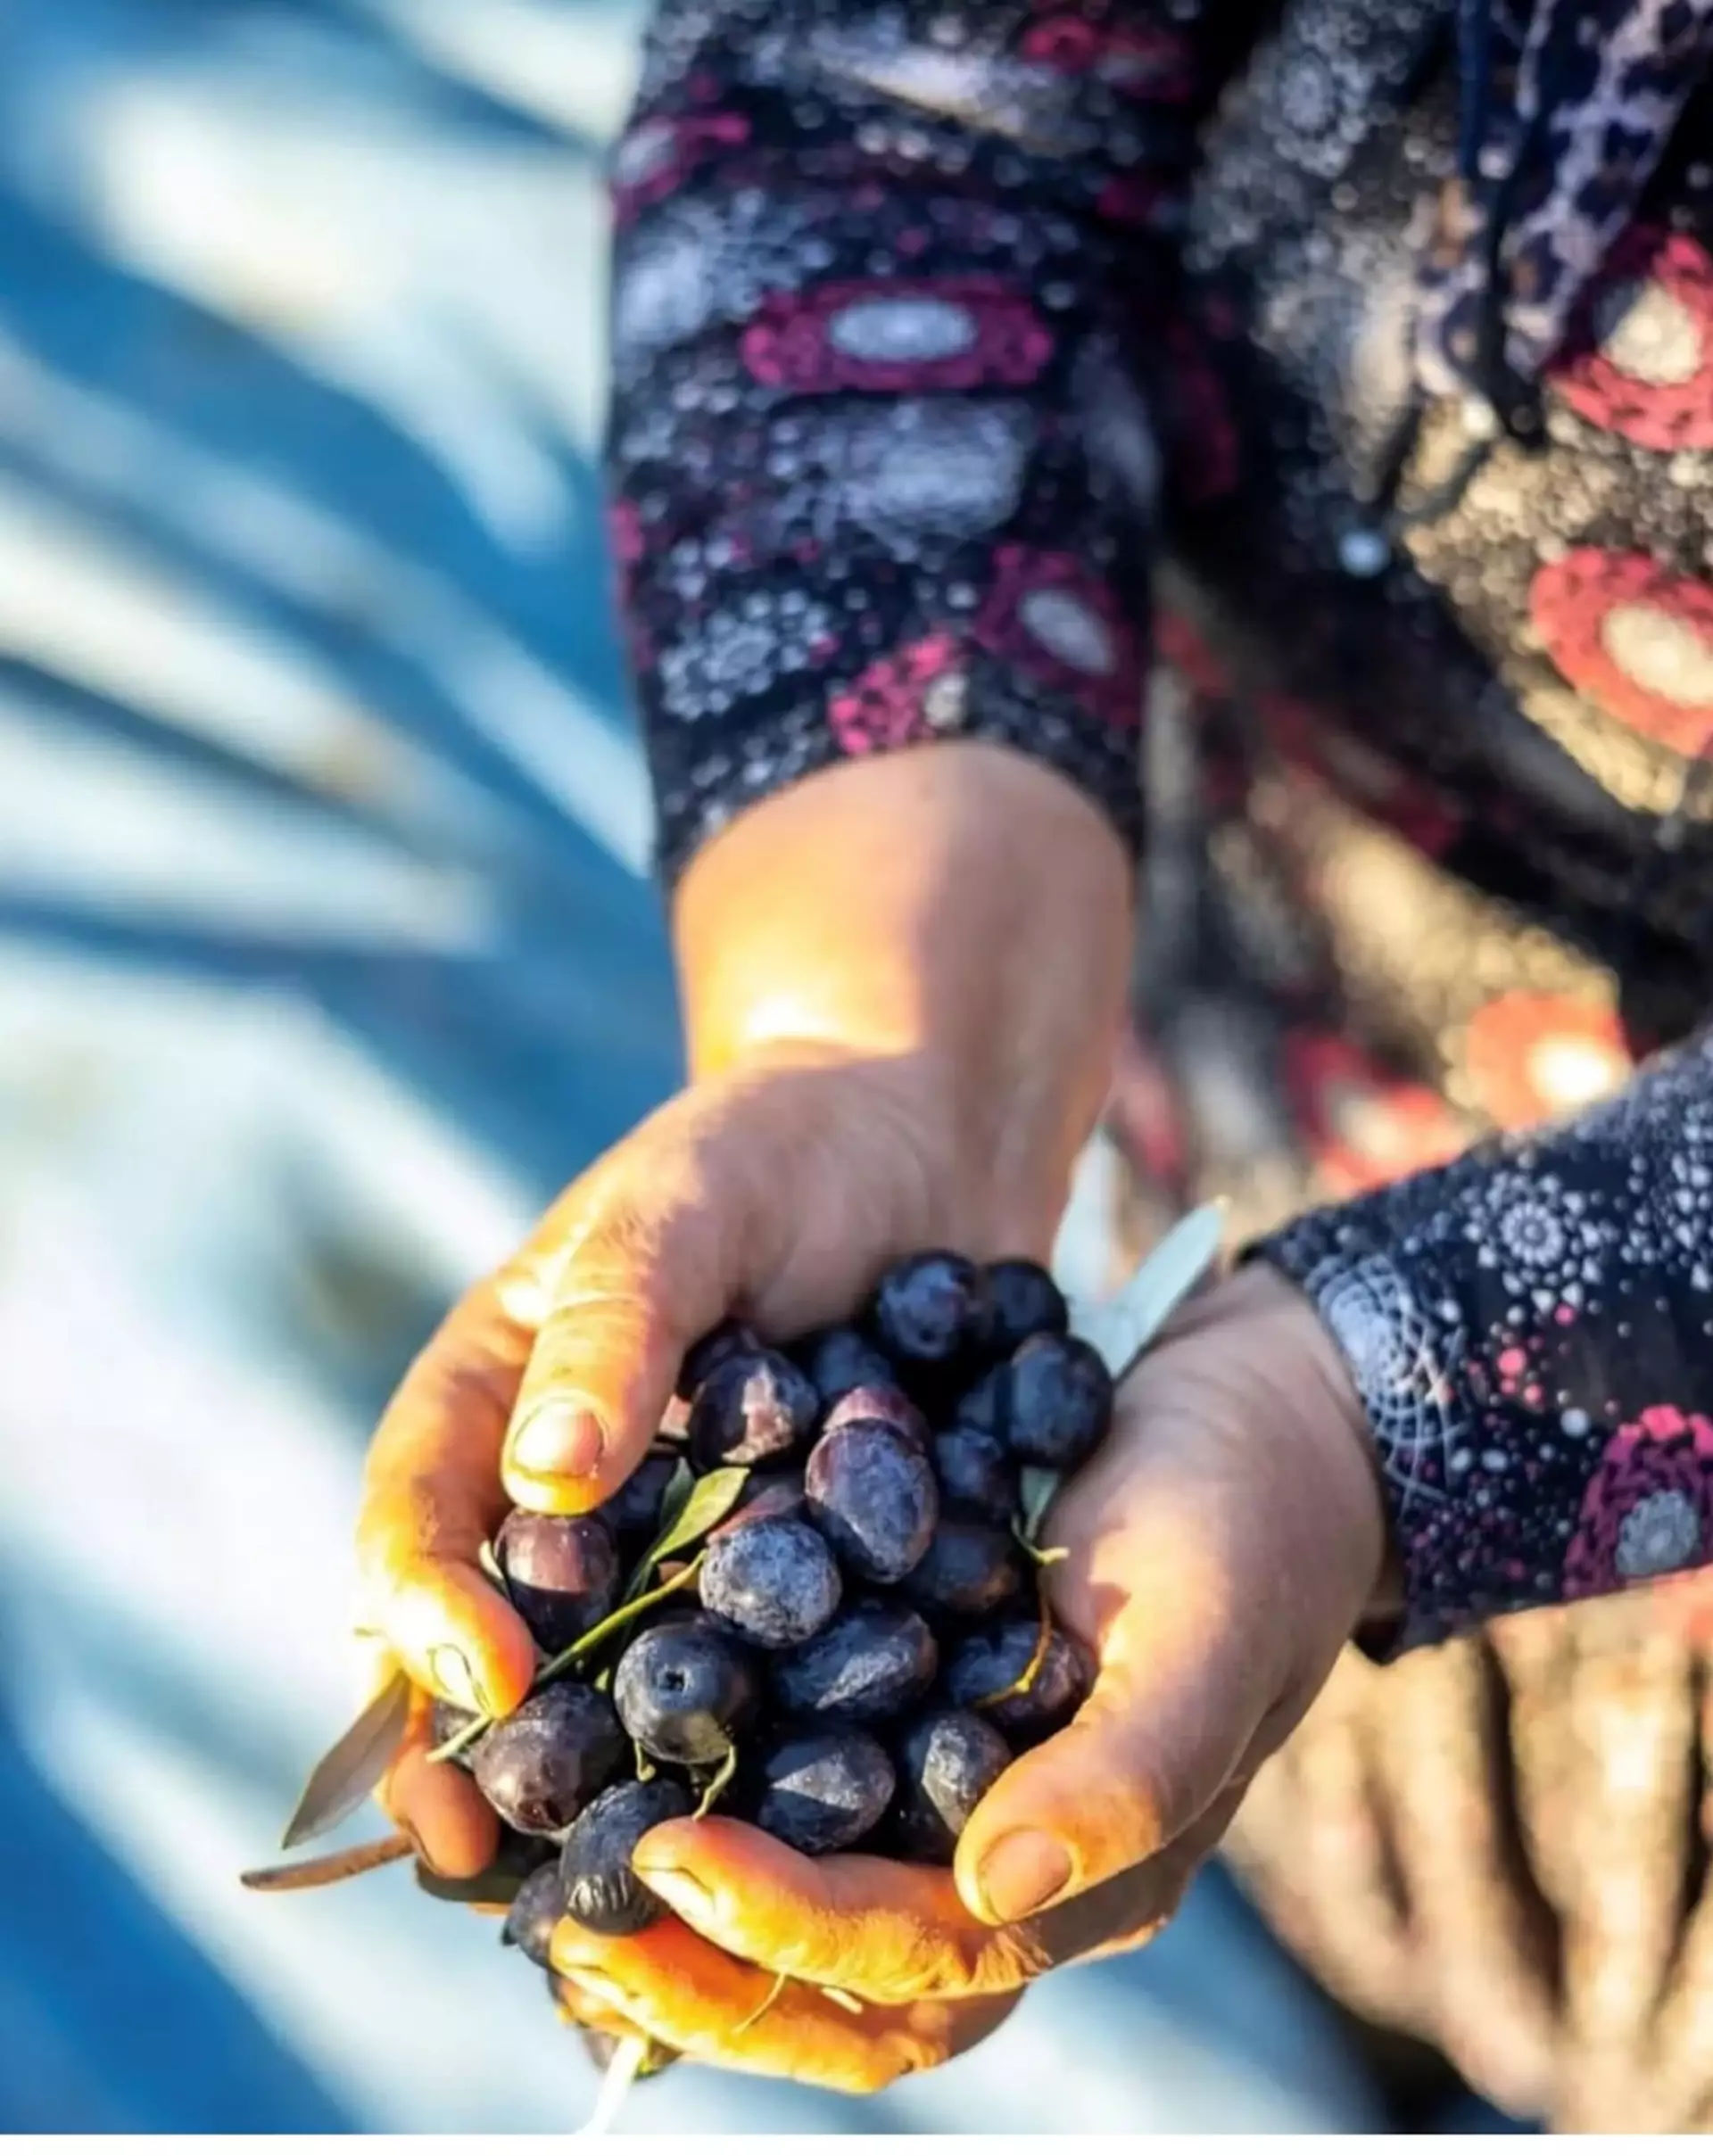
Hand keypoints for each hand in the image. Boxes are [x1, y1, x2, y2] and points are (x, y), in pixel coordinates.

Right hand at [349, 746, 1134, 1878]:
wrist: (924, 1146)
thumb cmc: (774, 1148)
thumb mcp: (682, 1206)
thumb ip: (617, 1324)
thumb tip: (549, 1479)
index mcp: (493, 1409)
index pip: (415, 1523)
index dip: (424, 1608)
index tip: (481, 1672)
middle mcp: (569, 1507)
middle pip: (492, 1652)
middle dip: (485, 1758)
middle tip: (492, 1855)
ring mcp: (680, 1560)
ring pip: (615, 1700)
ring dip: (611, 1792)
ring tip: (633, 1880)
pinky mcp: (797, 1596)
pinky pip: (762, 1689)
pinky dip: (765, 1755)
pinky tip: (800, 1823)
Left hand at [548, 1263, 1392, 2090]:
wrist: (1267, 1408)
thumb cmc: (1253, 1520)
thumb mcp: (1207, 1632)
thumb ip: (1126, 1773)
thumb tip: (994, 1883)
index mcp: (1082, 1872)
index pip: (913, 1961)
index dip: (789, 1930)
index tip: (669, 1852)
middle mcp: (1002, 1856)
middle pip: (837, 1985)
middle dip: (701, 1973)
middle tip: (564, 1920)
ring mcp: (952, 1781)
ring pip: (801, 1899)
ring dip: (680, 1906)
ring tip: (555, 1863)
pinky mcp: (911, 1694)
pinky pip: (796, 1775)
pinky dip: (704, 1780)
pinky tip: (607, 1740)